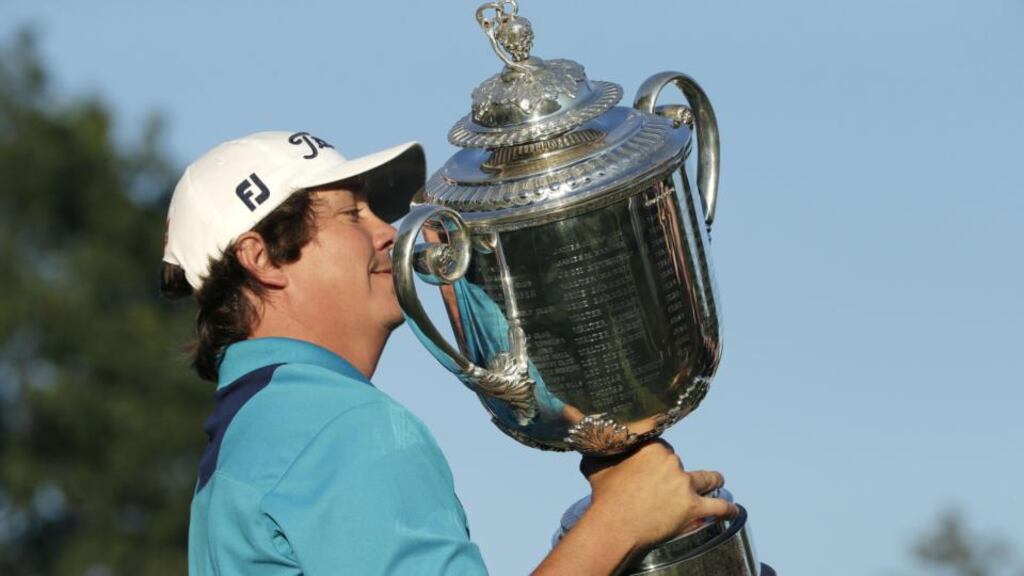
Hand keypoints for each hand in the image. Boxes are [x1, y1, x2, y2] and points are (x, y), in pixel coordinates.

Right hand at [532, 440, 737, 574]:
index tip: (653, 464)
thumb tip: (583, 437)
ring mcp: (684, 485)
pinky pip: (717, 507)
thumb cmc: (603, 495)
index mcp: (652, 447)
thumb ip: (596, 450)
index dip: (656, 458)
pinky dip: (727, 509)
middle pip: (680, 463)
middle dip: (675, 473)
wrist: (614, 523)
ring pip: (707, 479)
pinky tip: (734, 510)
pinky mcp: (693, 508)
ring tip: (718, 481)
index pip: (661, 447)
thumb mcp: (594, 464)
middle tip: (668, 484)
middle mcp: (672, 461)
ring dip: (713, 480)